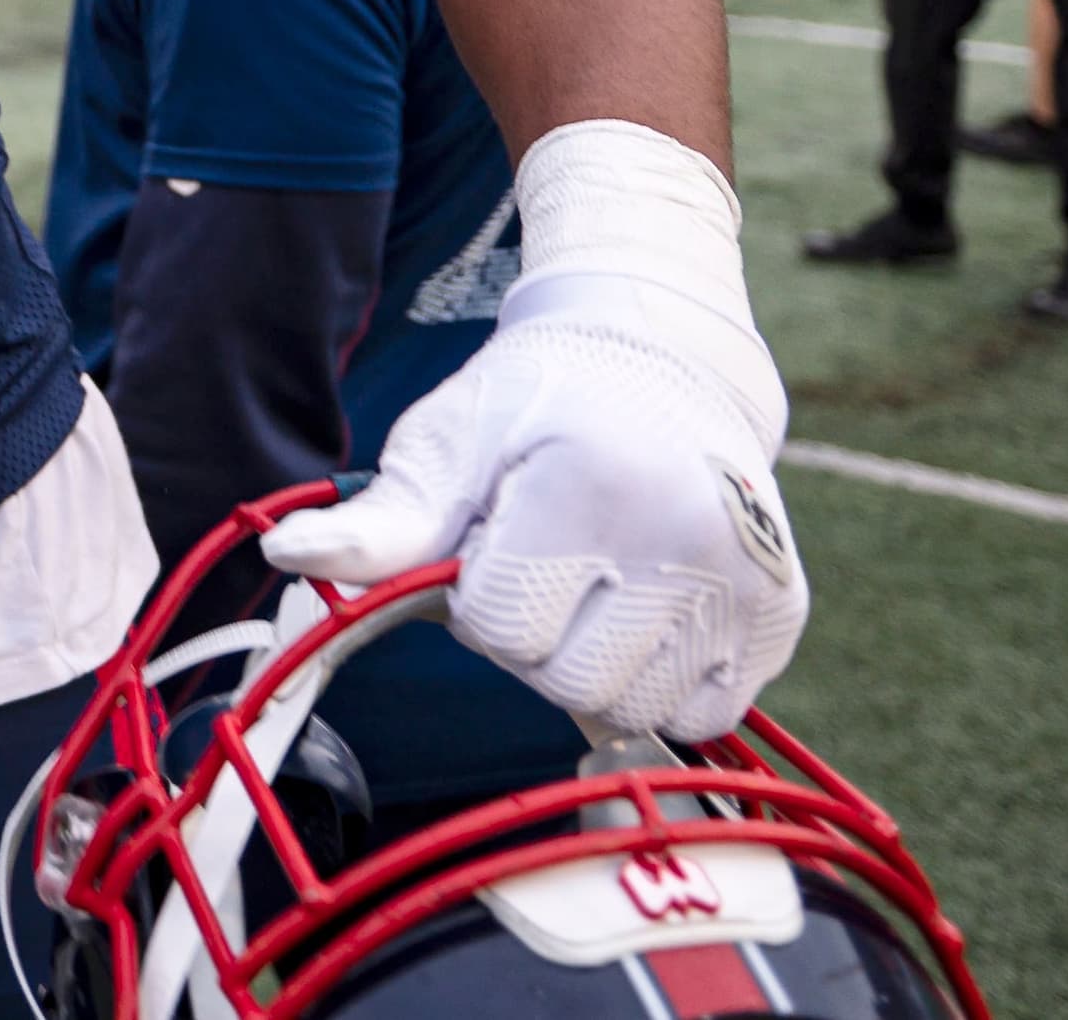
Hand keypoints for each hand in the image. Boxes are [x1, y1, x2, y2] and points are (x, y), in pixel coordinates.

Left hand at [260, 123, 805, 742]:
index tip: (495, 537)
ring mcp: (749, 578)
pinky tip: (647, 611)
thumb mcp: (445, 443)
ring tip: (596, 578)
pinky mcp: (784, 612)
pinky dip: (662, 681)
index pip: (502, 629)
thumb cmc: (535, 403)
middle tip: (546, 557)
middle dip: (534, 636)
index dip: (477, 596)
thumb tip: (283, 556)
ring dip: (595, 664)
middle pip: (568, 682)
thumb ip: (377, 520)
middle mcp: (688, 535)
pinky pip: (703, 711)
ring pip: (635, 709)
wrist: (658, 356)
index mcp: (591, 485)